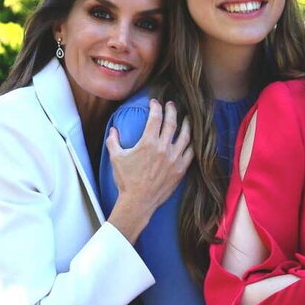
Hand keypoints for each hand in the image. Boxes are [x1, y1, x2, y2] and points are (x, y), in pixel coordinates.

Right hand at [105, 99, 191, 242]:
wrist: (138, 202)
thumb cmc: (126, 180)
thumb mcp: (116, 158)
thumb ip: (113, 141)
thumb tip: (113, 129)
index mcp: (148, 143)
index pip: (155, 118)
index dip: (156, 107)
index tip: (155, 102)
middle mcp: (164, 148)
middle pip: (172, 123)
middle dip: (172, 110)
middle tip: (172, 104)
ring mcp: (174, 159)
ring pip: (185, 136)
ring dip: (186, 125)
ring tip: (186, 118)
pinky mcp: (180, 170)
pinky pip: (190, 153)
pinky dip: (191, 145)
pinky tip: (191, 140)